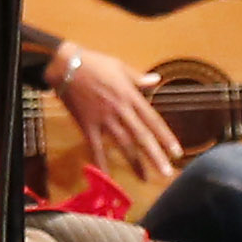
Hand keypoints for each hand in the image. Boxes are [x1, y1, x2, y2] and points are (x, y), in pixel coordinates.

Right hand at [55, 45, 186, 189]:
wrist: (65, 66)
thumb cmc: (94, 63)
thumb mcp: (120, 66)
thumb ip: (138, 78)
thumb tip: (156, 79)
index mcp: (130, 96)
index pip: (153, 120)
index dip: (165, 137)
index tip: (176, 152)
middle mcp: (120, 111)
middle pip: (141, 137)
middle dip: (155, 156)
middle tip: (166, 172)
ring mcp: (103, 120)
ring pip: (122, 144)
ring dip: (134, 162)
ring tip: (144, 178)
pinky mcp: (87, 125)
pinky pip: (95, 147)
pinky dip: (100, 162)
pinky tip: (105, 176)